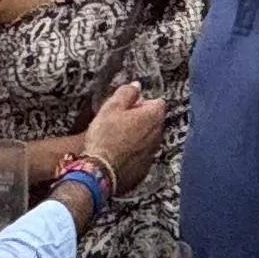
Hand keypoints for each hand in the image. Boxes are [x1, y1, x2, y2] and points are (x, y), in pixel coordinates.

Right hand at [79, 80, 169, 194]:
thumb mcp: (111, 108)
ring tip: (116, 140)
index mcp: (153, 117)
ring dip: (137, 138)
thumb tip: (136, 85)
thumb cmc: (105, 137)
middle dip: (140, 120)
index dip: (142, 103)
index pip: (157, 102)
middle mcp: (158, 135)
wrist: (99, 172)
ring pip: (148, 139)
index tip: (127, 108)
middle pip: (153, 122)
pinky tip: (117, 155)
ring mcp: (153, 154)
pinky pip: (142, 156)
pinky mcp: (144, 170)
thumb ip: (127, 93)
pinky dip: (134, 154)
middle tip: (119, 123)